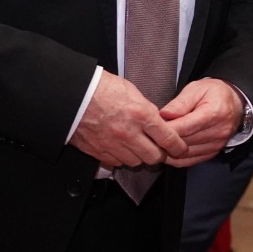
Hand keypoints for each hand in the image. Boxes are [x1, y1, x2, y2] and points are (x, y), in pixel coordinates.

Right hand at [71, 71, 187, 168]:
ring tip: (137, 146)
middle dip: (159, 154)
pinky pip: (116, 162)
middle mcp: (128, 133)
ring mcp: (112, 144)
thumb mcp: (132, 92)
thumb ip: (147, 109)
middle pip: (154, 157)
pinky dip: (121, 158)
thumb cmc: (100, 88)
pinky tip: (121, 147)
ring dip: (139, 156)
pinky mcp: (97, 151)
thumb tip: (158, 121)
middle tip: (158, 148)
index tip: (181, 149)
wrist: (71, 94)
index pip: (168, 138)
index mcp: (140, 115)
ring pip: (135, 162)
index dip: (178, 147)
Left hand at [157, 78, 245, 166]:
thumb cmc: (213, 93)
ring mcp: (217, 144)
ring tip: (154, 144)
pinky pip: (191, 161)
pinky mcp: (214, 152)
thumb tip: (163, 115)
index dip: (165, 129)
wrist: (235, 102)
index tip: (149, 128)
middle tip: (147, 137)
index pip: (184, 127)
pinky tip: (167, 152)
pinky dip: (176, 159)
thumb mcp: (196, 89)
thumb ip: (179, 103)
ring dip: (168, 152)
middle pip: (184, 142)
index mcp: (214, 113)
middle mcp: (218, 132)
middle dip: (163, 141)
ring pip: (185, 154)